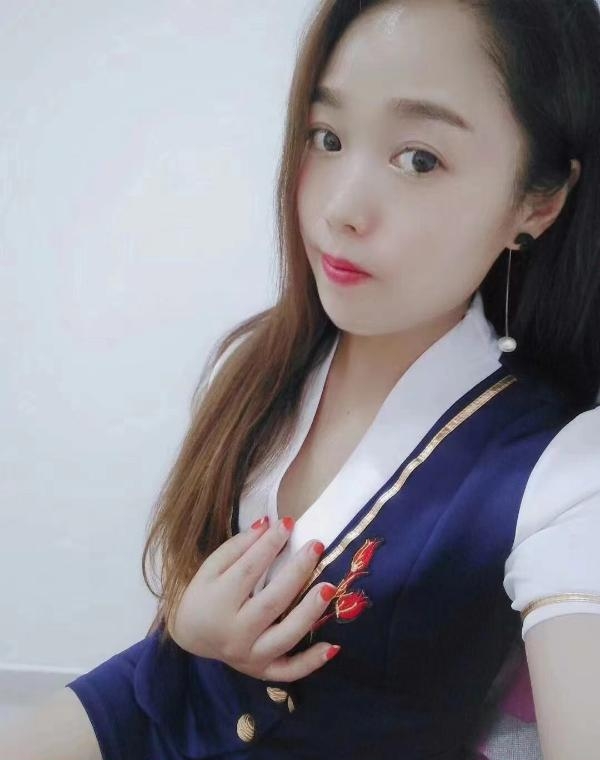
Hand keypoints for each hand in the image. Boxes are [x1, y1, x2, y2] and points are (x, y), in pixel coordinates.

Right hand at [167, 515, 340, 681]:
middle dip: (296, 573)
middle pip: (271, 603)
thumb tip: (268, 524)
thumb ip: (239, 546)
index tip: (288, 523)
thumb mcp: (211, 567)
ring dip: (309, 613)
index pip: (248, 570)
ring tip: (328, 588)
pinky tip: (333, 646)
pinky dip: (311, 662)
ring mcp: (249, 656)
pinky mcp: (262, 671)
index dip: (269, 545)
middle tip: (316, 547)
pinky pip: (289, 672)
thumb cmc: (205, 594)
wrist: (191, 634)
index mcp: (217, 603)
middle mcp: (234, 633)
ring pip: (285, 637)